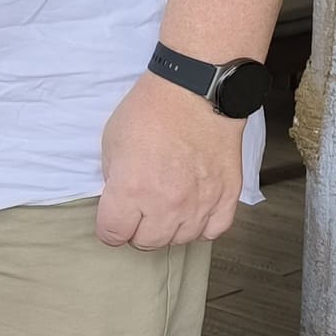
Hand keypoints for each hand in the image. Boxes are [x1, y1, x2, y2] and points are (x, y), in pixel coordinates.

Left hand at [97, 72, 242, 249]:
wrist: (196, 93)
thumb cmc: (151, 110)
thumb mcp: (111, 143)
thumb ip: (113, 180)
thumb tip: (119, 201)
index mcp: (131, 190)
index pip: (113, 234)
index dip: (109, 229)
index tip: (112, 221)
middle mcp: (166, 204)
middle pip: (147, 242)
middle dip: (137, 230)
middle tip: (138, 212)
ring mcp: (199, 203)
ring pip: (180, 240)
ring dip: (169, 229)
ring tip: (166, 207)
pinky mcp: (226, 197)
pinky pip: (213, 232)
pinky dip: (201, 226)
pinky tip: (192, 211)